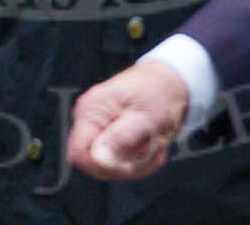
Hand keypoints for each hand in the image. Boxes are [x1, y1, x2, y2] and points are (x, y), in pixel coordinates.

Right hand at [66, 62, 188, 181]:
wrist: (169, 82)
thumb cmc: (159, 91)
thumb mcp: (147, 117)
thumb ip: (121, 138)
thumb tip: (99, 159)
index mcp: (91, 109)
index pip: (79, 154)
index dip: (104, 165)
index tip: (129, 163)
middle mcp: (89, 118)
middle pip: (95, 164)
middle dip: (126, 165)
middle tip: (149, 150)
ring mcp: (98, 126)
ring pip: (109, 167)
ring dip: (136, 163)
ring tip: (152, 144)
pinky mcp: (108, 135)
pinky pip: (117, 162)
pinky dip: (138, 161)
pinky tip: (149, 145)